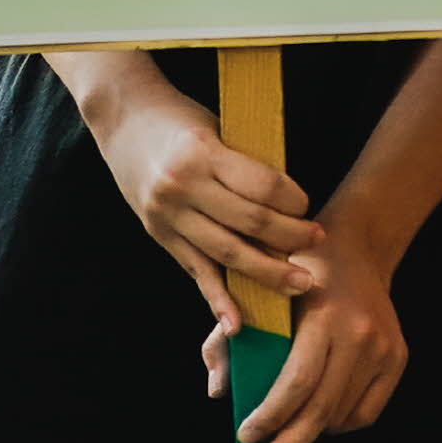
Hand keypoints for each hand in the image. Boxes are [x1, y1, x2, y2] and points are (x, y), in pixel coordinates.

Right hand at [89, 73, 324, 336]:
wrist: (123, 119)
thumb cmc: (180, 118)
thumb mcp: (217, 128)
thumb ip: (244, 164)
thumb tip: (288, 202)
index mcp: (203, 152)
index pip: (262, 186)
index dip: (294, 200)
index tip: (307, 205)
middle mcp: (183, 187)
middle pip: (250, 223)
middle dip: (290, 238)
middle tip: (317, 242)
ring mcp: (168, 216)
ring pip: (226, 253)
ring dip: (267, 272)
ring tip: (299, 282)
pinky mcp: (160, 236)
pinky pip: (195, 271)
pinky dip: (218, 299)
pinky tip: (237, 324)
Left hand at [221, 217, 408, 442]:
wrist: (359, 245)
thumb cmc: (296, 269)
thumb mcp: (255, 291)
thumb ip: (226, 338)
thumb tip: (217, 392)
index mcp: (323, 315)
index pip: (297, 382)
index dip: (271, 417)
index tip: (246, 437)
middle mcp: (359, 333)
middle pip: (320, 410)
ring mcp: (383, 348)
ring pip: (340, 416)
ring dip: (309, 433)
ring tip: (286, 433)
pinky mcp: (397, 358)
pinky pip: (365, 413)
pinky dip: (338, 423)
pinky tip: (319, 415)